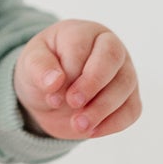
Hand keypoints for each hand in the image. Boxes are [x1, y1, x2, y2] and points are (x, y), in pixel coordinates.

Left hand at [14, 20, 141, 141]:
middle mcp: (109, 46)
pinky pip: (132, 109)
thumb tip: (55, 81)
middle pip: (112, 59)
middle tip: (73, 104)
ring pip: (125, 85)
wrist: (49, 92)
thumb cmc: (42, 69)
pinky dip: (114, 123)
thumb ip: (39, 67)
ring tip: (78, 125)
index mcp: (83, 32)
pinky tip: (92, 131)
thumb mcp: (30, 63)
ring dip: (102, 108)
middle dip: (93, 84)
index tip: (54, 94)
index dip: (70, 71)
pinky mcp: (129, 97)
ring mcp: (124, 71)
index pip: (83, 46)